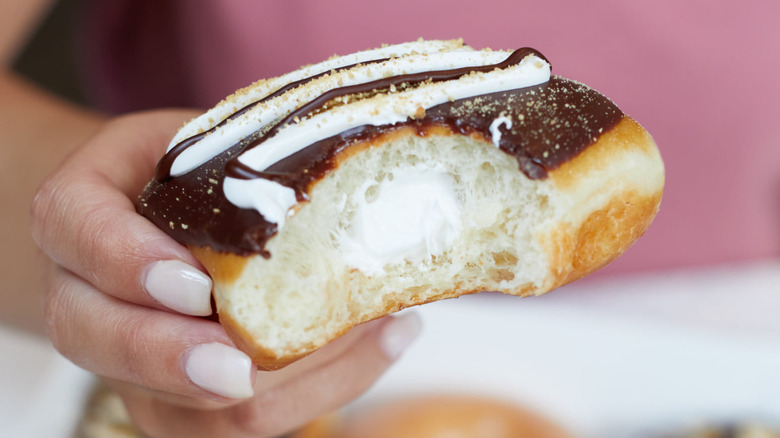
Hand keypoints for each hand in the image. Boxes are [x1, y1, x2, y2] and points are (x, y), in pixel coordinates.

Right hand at [30, 110, 420, 436]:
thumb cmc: (182, 173)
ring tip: (380, 330)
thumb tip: (343, 179)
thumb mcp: (198, 143)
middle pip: (105, 343)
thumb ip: (236, 164)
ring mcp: (125, 362)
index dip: (130, 264)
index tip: (196, 285)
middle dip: (178, 361)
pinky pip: (235, 425)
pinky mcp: (172, 402)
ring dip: (286, 383)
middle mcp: (82, 298)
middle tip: (246, 365)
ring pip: (179, 408)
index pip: (80, 235)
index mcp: (76, 215)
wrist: (147, 218)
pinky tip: (382, 346)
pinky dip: (320, 391)